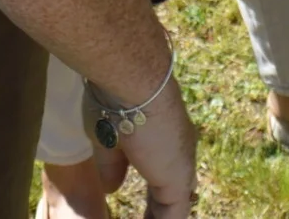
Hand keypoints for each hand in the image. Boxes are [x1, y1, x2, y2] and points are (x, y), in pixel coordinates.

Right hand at [119, 80, 197, 218]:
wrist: (132, 83)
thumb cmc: (113, 102)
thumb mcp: (107, 140)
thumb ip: (113, 166)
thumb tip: (112, 189)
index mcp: (164, 141)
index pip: (163, 178)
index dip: (156, 201)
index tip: (147, 214)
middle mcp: (177, 155)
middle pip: (170, 196)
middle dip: (157, 214)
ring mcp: (180, 167)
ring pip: (173, 209)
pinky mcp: (177, 180)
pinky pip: (172, 217)